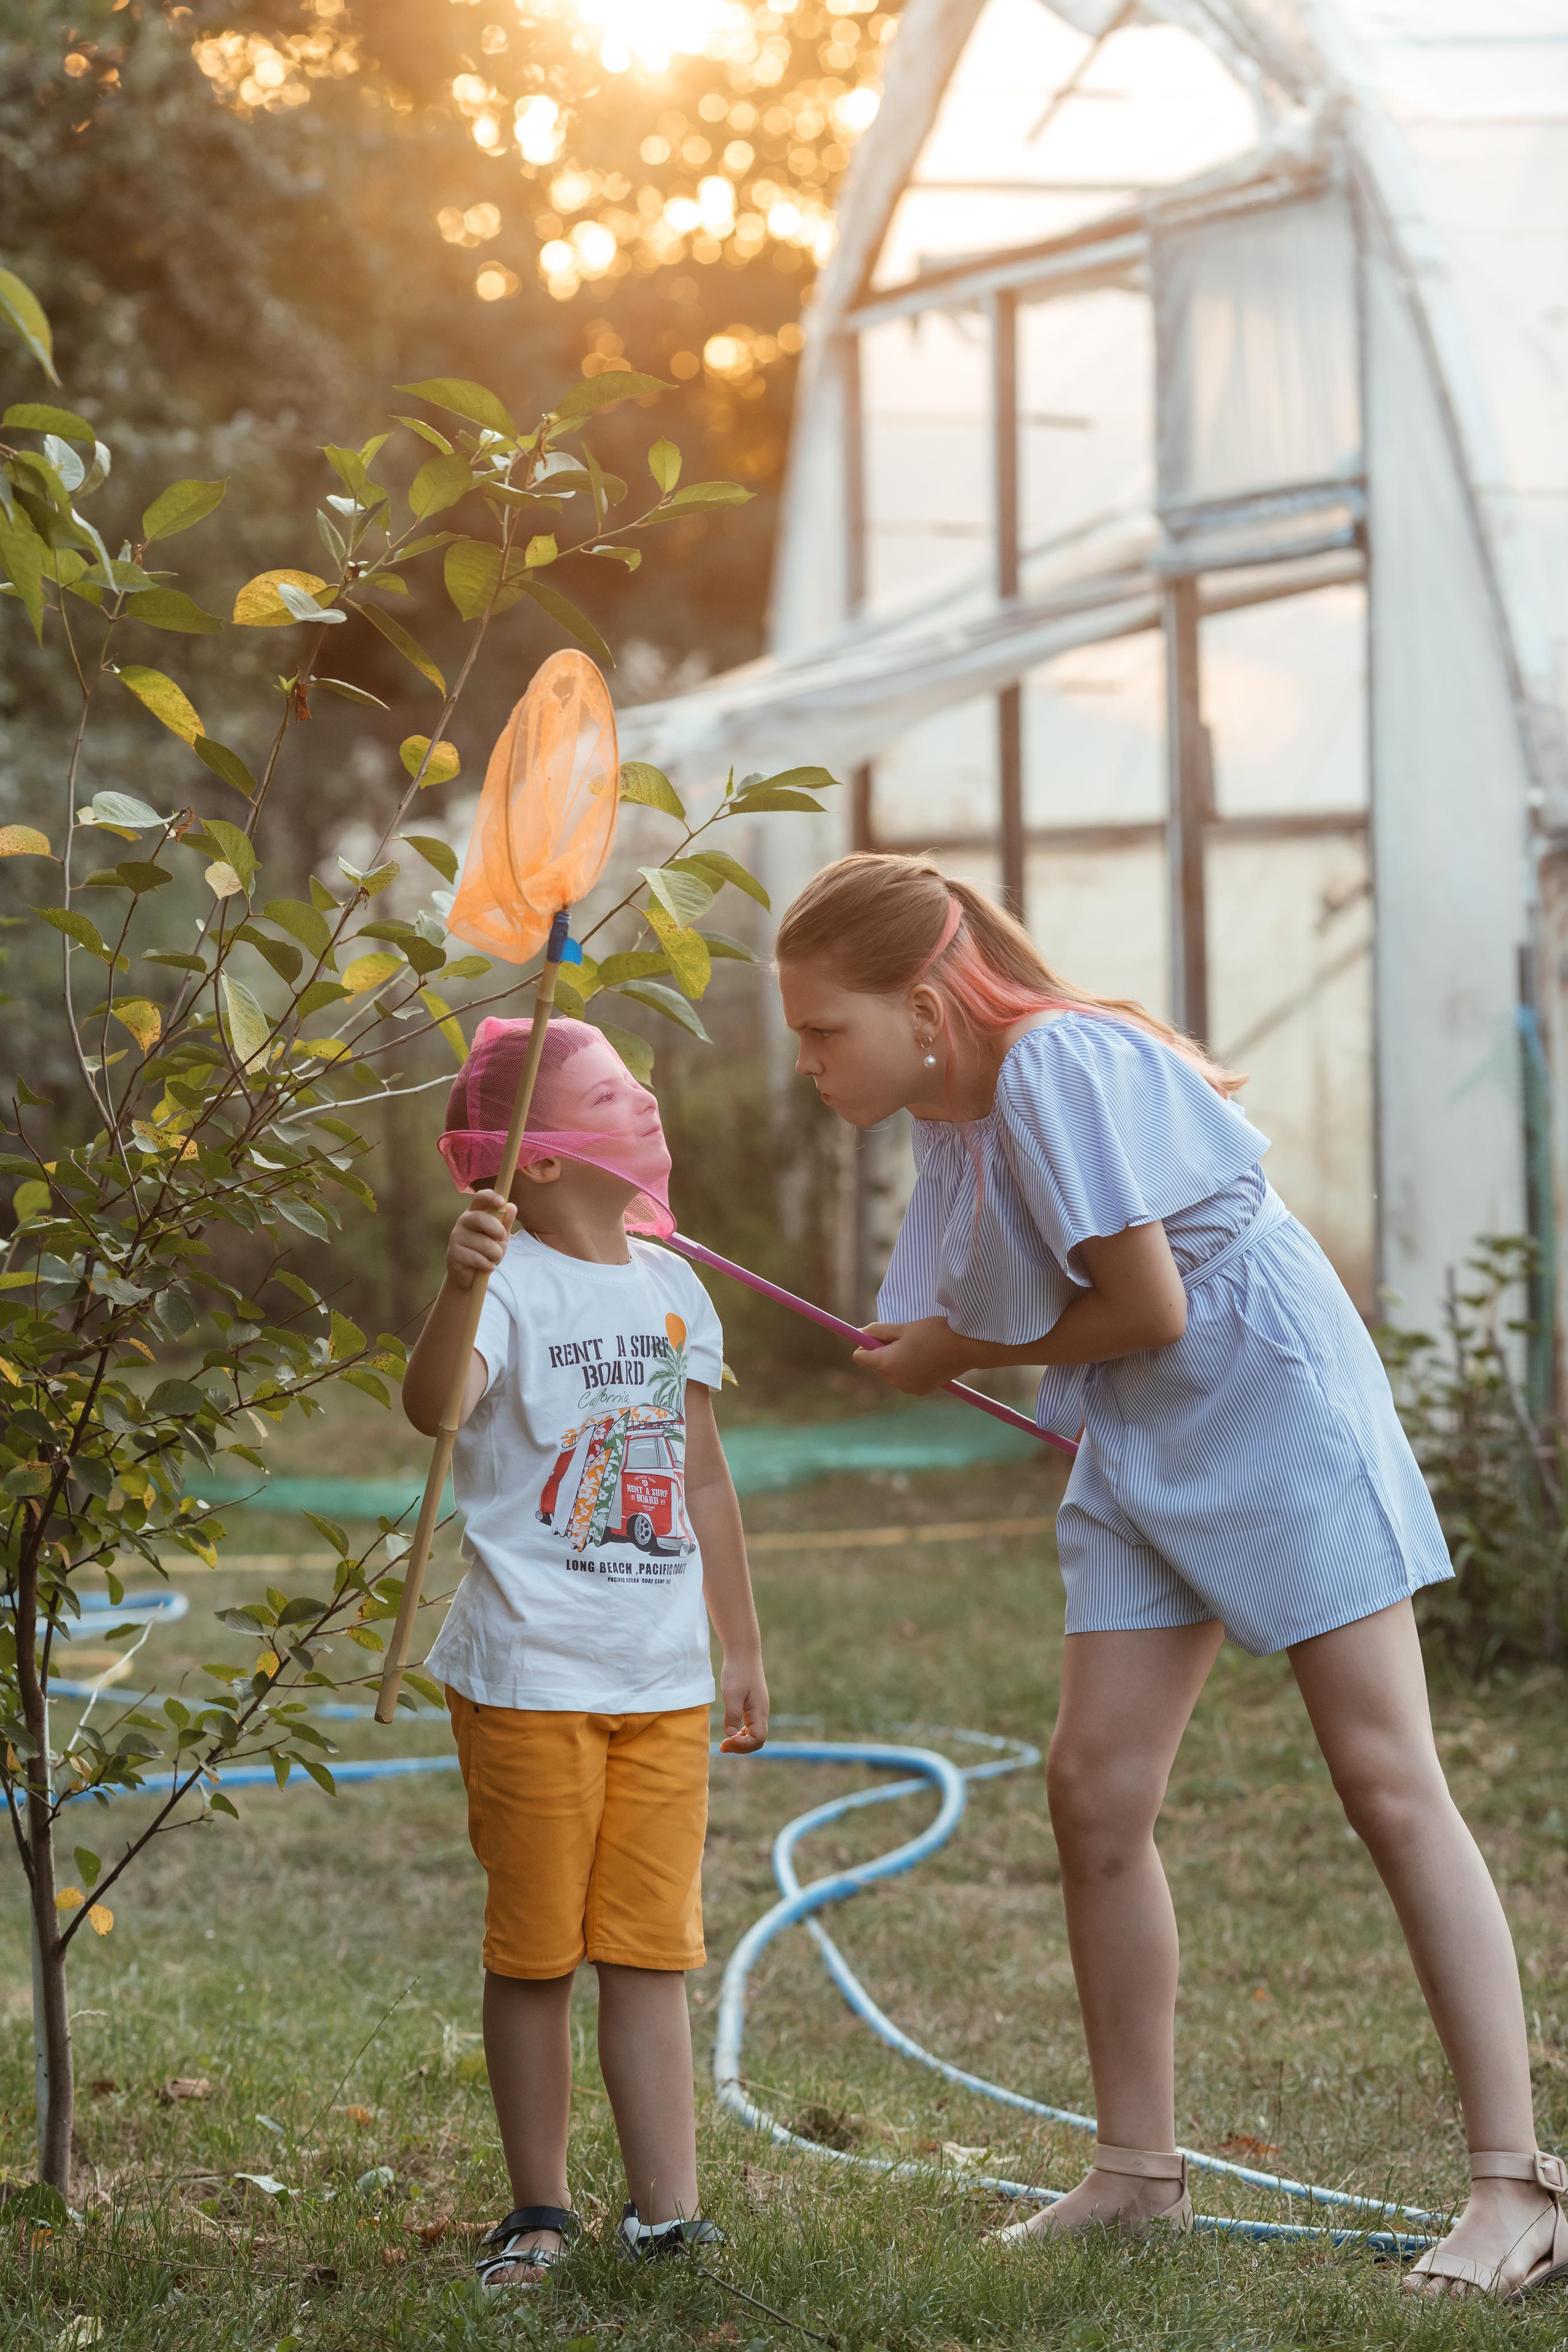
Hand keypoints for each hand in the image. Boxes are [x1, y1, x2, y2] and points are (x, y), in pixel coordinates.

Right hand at [447, 1189, 515, 1290]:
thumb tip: (512, 1207)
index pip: (480, 1197)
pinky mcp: (453, 1253)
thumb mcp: (499, 1237)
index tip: (502, 1202)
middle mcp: (463, 1221)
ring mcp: (456, 1237)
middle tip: (502, 1239)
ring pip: (483, 1243)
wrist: (469, 1274)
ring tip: (494, 1258)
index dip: (491, 1197)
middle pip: (480, 1218)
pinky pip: (477, 1258)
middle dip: (497, 1230)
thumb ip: (505, 1223)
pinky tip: (487, 1266)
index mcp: (475, 1212)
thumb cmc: (486, 1251)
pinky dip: (488, 1265)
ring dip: (495, 1254)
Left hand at [719, 1653, 768, 1752]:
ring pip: (754, 1735)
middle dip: (740, 1748)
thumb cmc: (738, 1672)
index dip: (743, 1745)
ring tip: (724, 1744)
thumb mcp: (733, 1693)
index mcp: (759, 1712)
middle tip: (722, 1746)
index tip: (726, 1740)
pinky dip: (741, 1734)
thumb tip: (729, 1735)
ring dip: (740, 1743)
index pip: (758, 1739)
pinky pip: (750, 1727)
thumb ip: (732, 1714)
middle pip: (757, 1741)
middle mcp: (761, 1713)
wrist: (743, 1653)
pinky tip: (730, 1733)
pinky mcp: (752, 1706)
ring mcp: (758, 1710)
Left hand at [852, 1316, 969, 1395]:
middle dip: (884, 1352)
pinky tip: (926, 1358)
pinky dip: (910, 1369)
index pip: (859, 1357)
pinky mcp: (921, 1391)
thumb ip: (878, 1331)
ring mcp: (908, 1388)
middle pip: (876, 1365)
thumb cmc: (934, 1333)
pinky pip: (906, 1379)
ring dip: (897, 1360)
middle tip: (904, 1338)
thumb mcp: (903, 1327)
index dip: (866, 1344)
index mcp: (886, 1363)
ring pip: (891, 1372)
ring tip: (918, 1347)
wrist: (965, 1348)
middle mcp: (894, 1380)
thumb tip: (862, 1332)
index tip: (880, 1335)